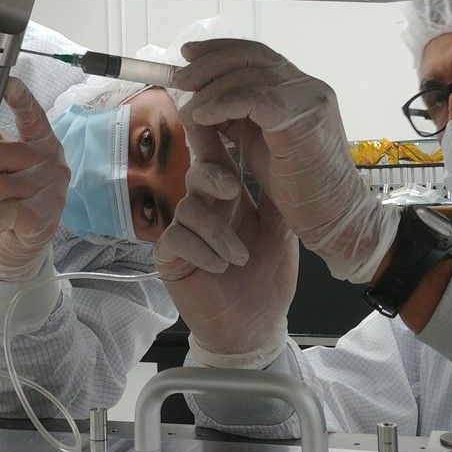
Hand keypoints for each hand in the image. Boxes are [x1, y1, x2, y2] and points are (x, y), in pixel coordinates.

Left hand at [0, 77, 68, 280]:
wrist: (18, 246)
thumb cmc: (8, 201)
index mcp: (41, 142)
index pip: (32, 115)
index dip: (20, 98)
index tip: (9, 83)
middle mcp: (53, 160)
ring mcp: (54, 187)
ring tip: (1, 207)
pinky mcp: (47, 214)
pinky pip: (6, 210)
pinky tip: (7, 222)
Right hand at [155, 122, 297, 363]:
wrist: (257, 327)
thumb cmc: (268, 280)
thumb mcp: (281, 233)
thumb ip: (276, 198)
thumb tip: (278, 157)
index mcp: (230, 200)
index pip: (219, 162)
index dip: (216, 142)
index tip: (220, 124)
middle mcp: (205, 210)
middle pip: (197, 175)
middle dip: (213, 177)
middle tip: (233, 190)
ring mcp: (185, 233)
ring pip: (188, 208)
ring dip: (217, 232)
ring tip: (239, 257)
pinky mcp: (171, 258)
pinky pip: (176, 239)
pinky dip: (201, 250)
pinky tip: (219, 266)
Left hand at [175, 39, 397, 282]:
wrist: (333, 218)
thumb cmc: (299, 189)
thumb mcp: (258, 145)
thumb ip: (236, 120)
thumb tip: (200, 102)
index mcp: (300, 90)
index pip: (257, 55)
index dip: (220, 50)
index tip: (189, 55)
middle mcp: (307, 87)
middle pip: (251, 57)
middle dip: (210, 63)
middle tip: (180, 78)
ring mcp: (309, 99)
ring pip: (249, 75)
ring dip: (211, 88)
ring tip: (189, 107)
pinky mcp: (303, 118)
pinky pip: (253, 98)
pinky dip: (221, 104)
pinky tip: (203, 117)